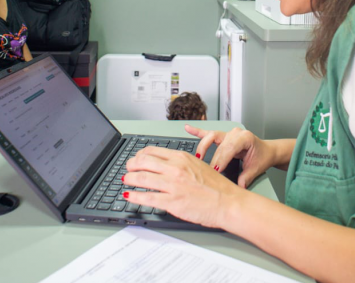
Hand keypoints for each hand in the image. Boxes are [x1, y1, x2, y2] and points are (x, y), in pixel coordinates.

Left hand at [124, 146, 243, 227]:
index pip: (152, 151)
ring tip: (126, 181)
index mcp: (182, 158)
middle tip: (128, 170)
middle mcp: (175, 169)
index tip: (135, 159)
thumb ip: (181, 164)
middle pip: (143, 162)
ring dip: (129, 179)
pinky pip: (147, 198)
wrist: (228, 202)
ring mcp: (173, 185)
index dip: (139, 155)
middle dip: (130, 166)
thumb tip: (166, 166)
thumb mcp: (198, 165)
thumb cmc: (217, 187)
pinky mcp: (172, 202)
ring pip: (142, 178)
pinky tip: (129, 196)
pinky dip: (135, 196)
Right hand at [186, 125, 274, 188]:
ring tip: (196, 156)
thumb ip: (247, 177)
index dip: (221, 160)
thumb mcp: (257, 168)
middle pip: (219, 145)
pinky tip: (188, 128)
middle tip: (205, 171)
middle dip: (211, 158)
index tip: (215, 171)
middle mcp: (235, 133)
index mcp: (245, 138)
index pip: (229, 148)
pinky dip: (197, 131)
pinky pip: (208, 133)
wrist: (267, 150)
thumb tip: (239, 186)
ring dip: (203, 146)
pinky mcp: (223, 136)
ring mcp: (228, 133)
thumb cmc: (262, 156)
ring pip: (211, 136)